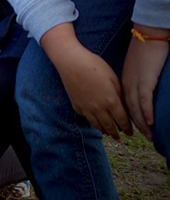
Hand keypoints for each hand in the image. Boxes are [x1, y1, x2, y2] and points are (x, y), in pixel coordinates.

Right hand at [42, 23, 132, 138]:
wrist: (70, 62)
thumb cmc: (94, 65)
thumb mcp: (112, 77)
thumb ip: (119, 92)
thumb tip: (122, 104)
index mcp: (111, 101)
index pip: (122, 119)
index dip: (127, 128)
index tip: (130, 133)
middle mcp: (98, 108)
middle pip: (109, 125)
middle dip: (115, 133)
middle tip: (119, 137)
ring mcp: (85, 107)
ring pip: (96, 124)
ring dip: (103, 130)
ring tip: (107, 133)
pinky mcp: (75, 104)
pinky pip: (85, 117)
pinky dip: (90, 121)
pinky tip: (92, 120)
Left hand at [122, 23, 168, 139]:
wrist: (147, 35)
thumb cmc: (143, 50)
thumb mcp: (135, 67)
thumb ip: (134, 79)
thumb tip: (138, 88)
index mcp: (123, 80)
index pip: (122, 102)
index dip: (125, 116)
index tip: (128, 127)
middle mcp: (127, 83)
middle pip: (126, 108)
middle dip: (132, 124)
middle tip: (137, 137)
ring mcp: (136, 82)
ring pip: (135, 107)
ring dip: (141, 123)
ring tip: (148, 136)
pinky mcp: (146, 79)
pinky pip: (144, 99)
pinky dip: (147, 112)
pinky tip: (150, 123)